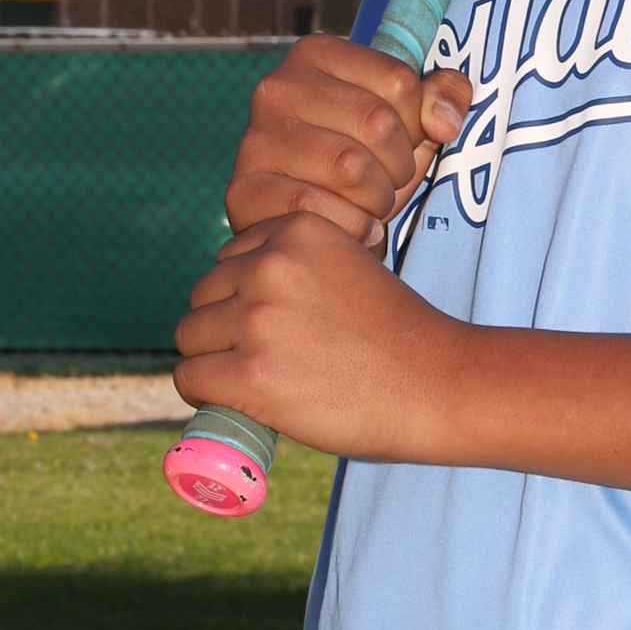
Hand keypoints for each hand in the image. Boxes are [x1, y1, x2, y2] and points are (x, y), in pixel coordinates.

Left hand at [173, 211, 461, 458]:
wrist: (439, 384)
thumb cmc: (399, 334)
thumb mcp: (350, 265)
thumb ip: (298, 266)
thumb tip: (235, 294)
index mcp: (297, 228)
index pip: (230, 257)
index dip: (245, 294)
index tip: (276, 324)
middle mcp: (271, 264)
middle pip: (203, 294)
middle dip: (224, 326)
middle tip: (265, 357)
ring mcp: (258, 319)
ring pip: (191, 336)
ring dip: (212, 359)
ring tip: (253, 380)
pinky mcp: (251, 374)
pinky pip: (191, 378)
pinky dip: (205, 394)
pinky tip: (237, 401)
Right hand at [225, 34, 473, 247]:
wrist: (311, 223)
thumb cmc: (366, 162)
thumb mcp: (410, 122)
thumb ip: (442, 98)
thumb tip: (443, 120)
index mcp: (316, 54)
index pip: (401, 83)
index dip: (419, 125)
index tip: (402, 144)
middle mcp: (276, 86)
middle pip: (378, 123)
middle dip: (400, 166)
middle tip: (388, 182)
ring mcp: (254, 138)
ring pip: (350, 168)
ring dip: (378, 200)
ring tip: (371, 205)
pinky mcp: (242, 191)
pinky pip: (314, 208)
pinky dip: (351, 227)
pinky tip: (358, 229)